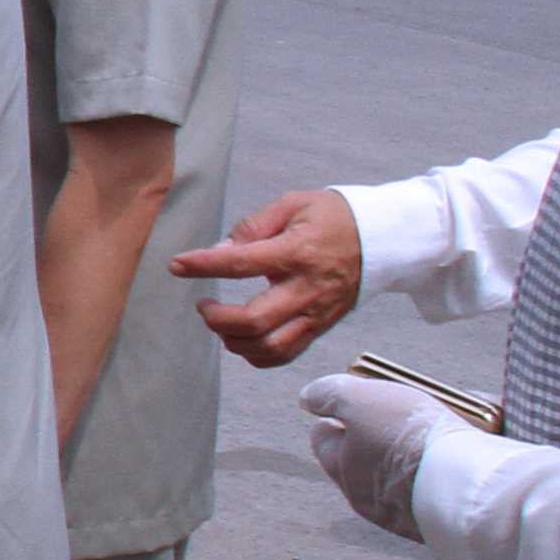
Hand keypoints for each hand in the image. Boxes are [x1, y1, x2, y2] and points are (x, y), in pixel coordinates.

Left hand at [178, 187, 362, 368]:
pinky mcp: (321, 328)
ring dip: (234, 341)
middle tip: (203, 305)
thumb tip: (220, 249)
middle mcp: (307, 289)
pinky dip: (257, 355)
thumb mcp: (293, 205)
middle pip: (254, 321)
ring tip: (220, 323)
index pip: (241, 264)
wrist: (382, 238)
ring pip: (269, 347)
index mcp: (297, 252)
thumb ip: (254, 226)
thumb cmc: (332, 217)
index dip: (203, 266)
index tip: (177, 265)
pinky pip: (286, 354)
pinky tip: (242, 340)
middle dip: (217, 319)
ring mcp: (316, 314)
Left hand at [299, 372, 446, 540]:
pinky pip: (429, 492)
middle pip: (360, 461)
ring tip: (431, 433)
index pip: (323, 441)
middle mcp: (366, 499)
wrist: (465, 486)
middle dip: (372, 437)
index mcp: (341, 469)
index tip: (350, 405)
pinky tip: (454, 458)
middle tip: (395, 416)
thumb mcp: (361, 400)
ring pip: (396, 477)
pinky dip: (436, 473)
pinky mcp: (436, 521)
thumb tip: (308, 398)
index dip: (333, 418)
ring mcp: (401, 514)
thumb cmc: (409, 437)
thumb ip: (329, 395)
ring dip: (407, 455)